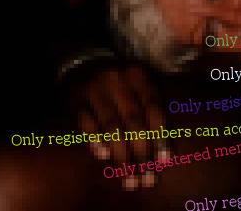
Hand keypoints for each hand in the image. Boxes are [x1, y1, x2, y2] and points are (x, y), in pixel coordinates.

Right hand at [69, 64, 165, 189]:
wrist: (83, 63)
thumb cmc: (120, 81)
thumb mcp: (138, 82)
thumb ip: (151, 106)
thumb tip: (165, 145)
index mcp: (138, 76)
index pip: (153, 107)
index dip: (160, 134)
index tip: (164, 160)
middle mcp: (119, 80)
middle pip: (134, 120)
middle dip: (141, 151)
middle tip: (146, 176)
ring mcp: (96, 89)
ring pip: (112, 126)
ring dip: (121, 154)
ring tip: (128, 176)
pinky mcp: (75, 100)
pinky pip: (86, 124)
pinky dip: (96, 142)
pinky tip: (105, 157)